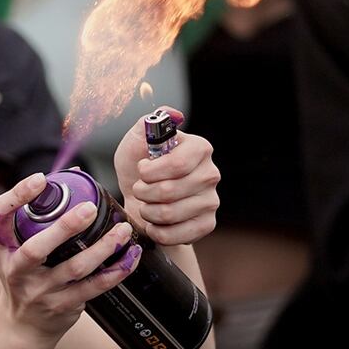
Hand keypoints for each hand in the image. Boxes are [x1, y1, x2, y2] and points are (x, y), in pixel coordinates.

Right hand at [0, 172, 139, 338]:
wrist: (23, 325)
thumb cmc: (24, 274)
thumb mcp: (15, 246)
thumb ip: (35, 215)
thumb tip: (72, 175)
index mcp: (0, 246)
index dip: (15, 196)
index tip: (40, 180)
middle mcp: (15, 269)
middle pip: (36, 249)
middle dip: (65, 227)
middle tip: (90, 208)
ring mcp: (38, 291)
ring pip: (74, 269)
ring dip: (102, 248)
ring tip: (123, 229)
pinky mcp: (61, 306)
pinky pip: (94, 287)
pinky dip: (116, 271)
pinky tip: (130, 256)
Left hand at [114, 108, 218, 244]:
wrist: (140, 200)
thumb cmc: (139, 167)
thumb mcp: (136, 140)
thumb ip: (149, 122)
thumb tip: (174, 114)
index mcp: (199, 148)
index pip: (177, 164)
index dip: (150, 172)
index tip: (141, 170)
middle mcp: (211, 173)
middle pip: (170, 191)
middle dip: (143, 193)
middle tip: (139, 190)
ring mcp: (212, 200)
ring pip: (170, 213)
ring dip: (147, 211)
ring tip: (146, 205)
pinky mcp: (207, 224)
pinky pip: (177, 234)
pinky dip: (157, 231)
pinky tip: (154, 223)